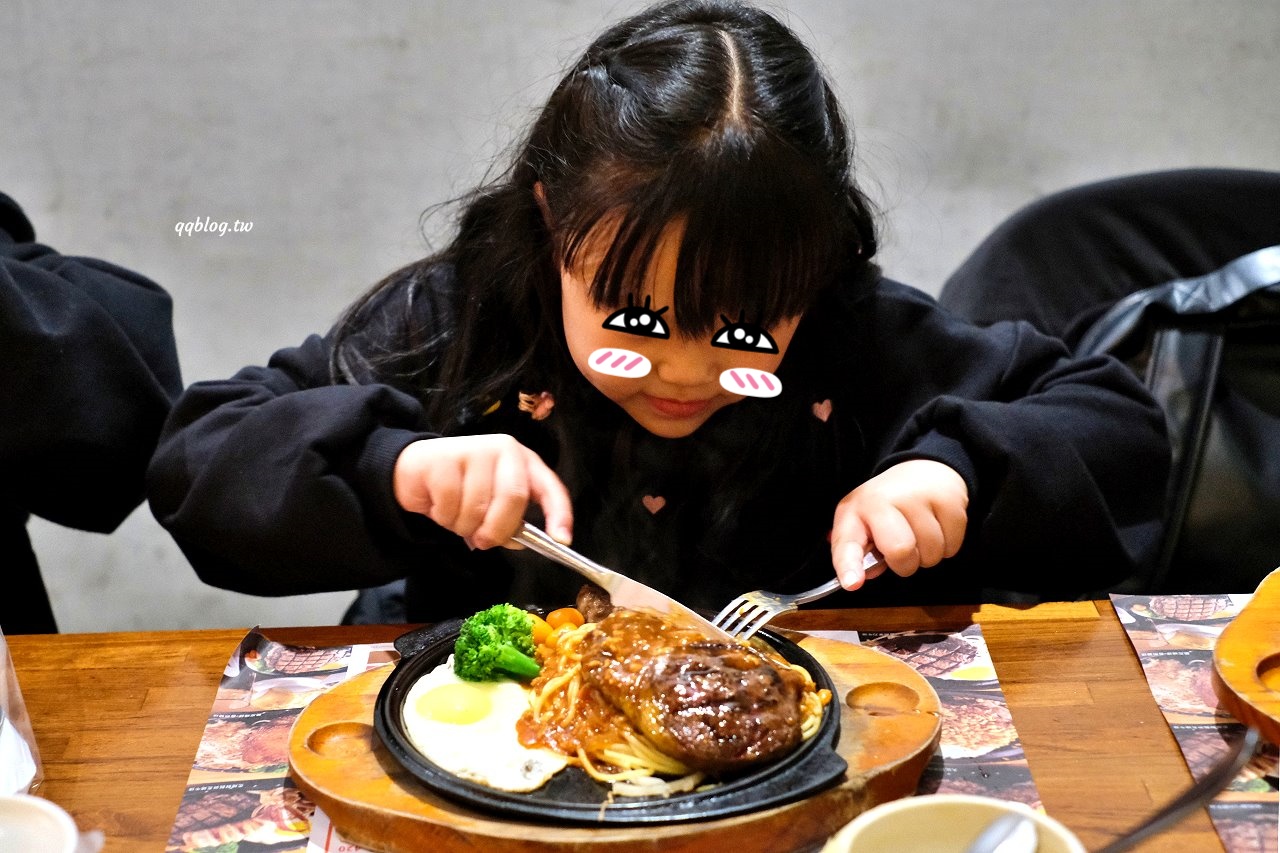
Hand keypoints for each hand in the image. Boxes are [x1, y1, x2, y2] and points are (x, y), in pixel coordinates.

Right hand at [393, 435, 573, 548]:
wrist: (415, 469)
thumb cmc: (461, 489)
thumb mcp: (491, 505)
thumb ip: (509, 522)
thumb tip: (517, 541)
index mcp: (523, 462)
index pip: (550, 487)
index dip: (559, 514)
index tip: (562, 540)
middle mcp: (504, 450)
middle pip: (513, 497)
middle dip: (499, 528)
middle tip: (484, 541)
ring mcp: (475, 450)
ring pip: (478, 506)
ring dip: (464, 525)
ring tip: (455, 516)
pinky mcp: (445, 458)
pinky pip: (450, 504)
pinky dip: (444, 517)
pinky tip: (438, 505)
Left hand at [830, 459, 967, 588]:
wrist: (921, 470)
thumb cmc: (887, 505)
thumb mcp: (860, 523)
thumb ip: (857, 554)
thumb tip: (860, 578)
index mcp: (857, 509)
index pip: (848, 541)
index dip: (849, 565)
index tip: (853, 583)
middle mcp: (886, 498)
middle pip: (900, 551)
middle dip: (905, 564)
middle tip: (904, 549)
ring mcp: (920, 496)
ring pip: (931, 554)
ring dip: (928, 555)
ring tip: (920, 534)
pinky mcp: (950, 500)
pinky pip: (952, 547)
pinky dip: (947, 546)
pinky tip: (937, 527)